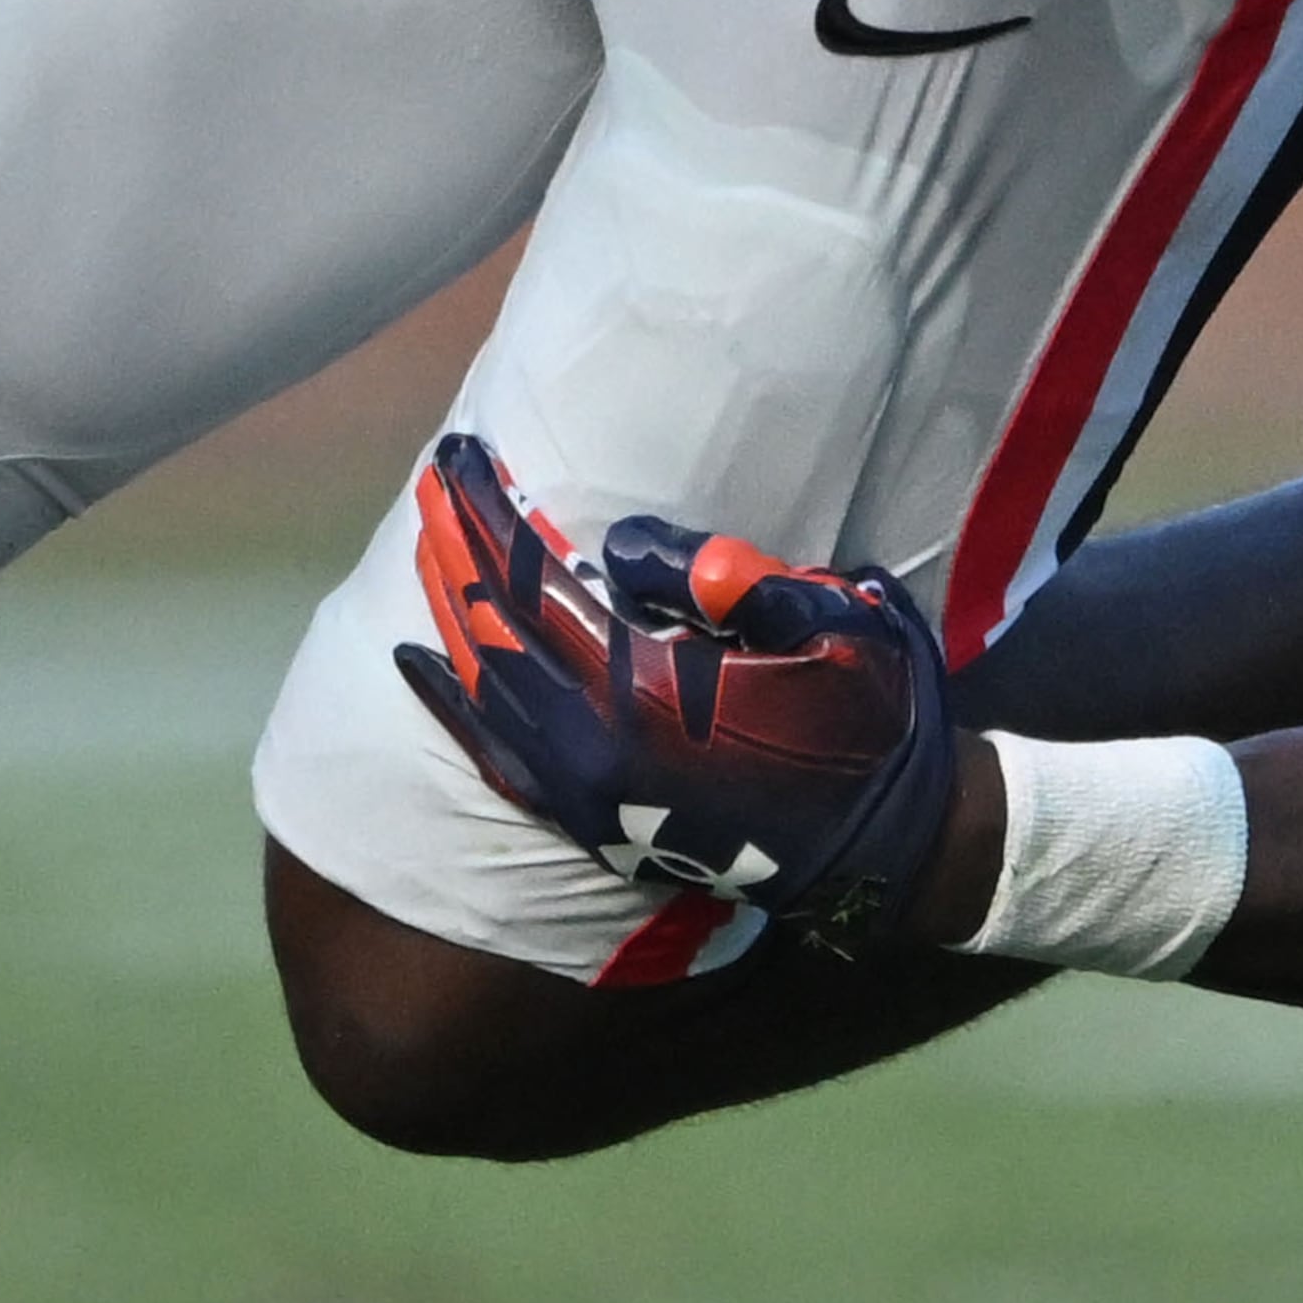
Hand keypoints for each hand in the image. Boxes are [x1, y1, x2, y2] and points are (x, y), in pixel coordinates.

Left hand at [395, 433, 958, 951]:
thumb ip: (731, 581)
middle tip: (431, 480)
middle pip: (495, 631)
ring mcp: (587, 793)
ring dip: (449, 610)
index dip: (490, 517)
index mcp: (652, 689)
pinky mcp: (591, 820)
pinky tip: (421, 665)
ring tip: (428, 544)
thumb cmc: (866, 716)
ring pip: (484, 690)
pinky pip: (497, 755)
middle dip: (457, 549)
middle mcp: (598, 745)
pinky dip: (450, 704)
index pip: (537, 584)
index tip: (455, 457)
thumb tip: (623, 543)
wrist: (882, 846)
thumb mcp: (827, 624)